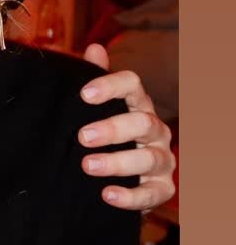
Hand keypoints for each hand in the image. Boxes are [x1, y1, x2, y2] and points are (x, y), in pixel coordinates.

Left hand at [79, 44, 175, 211]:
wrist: (113, 182)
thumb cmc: (105, 139)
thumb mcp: (94, 111)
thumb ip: (95, 81)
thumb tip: (94, 48)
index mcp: (138, 106)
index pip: (133, 86)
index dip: (111, 86)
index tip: (84, 94)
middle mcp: (155, 130)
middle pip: (142, 122)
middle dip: (113, 128)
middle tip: (83, 136)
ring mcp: (161, 160)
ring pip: (148, 158)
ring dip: (118, 162)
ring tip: (88, 166)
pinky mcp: (161, 189)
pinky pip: (152, 193)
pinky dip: (130, 196)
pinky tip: (107, 194)